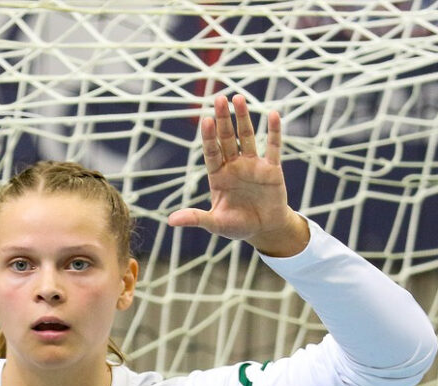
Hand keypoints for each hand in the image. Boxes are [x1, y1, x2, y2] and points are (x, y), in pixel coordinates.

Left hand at [168, 94, 307, 256]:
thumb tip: (170, 221)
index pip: (211, 152)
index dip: (209, 137)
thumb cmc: (237, 226)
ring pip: (247, 137)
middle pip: (227, 139)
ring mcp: (253, 165)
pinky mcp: (271, 170)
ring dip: (243, 118)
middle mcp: (234, 166)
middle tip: (219, 98)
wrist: (264, 230)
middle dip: (223, 119)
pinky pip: (273, 147)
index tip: (205, 119)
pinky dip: (273, 132)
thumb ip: (195, 218)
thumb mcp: (214, 224)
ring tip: (238, 98)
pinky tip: (272, 114)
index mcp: (218, 176)